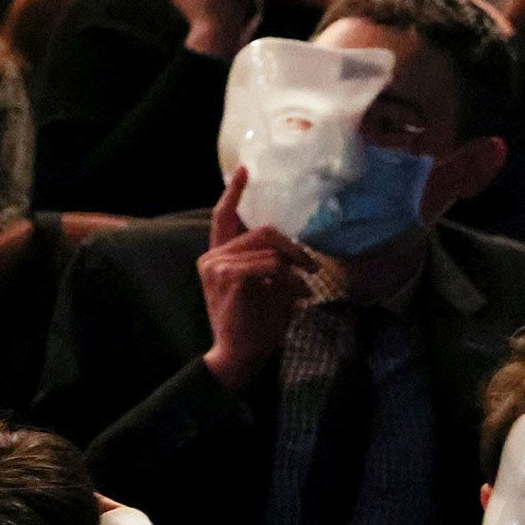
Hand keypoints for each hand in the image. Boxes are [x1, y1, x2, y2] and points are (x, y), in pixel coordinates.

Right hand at [197, 168, 322, 386]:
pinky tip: (297, 296)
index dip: (233, 192)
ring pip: (269, 248)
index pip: (223, 217)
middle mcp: (212, 257)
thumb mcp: (268, 288)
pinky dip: (288, 279)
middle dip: (294, 246)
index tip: (244, 170)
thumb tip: (298, 255)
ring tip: (307, 286)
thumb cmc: (256, 324)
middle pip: (262, 231)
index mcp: (218, 257)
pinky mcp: (227, 277)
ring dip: (296, 266)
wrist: (240, 354)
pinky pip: (268, 265)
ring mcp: (216, 266)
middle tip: (312, 266)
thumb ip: (272, 264)